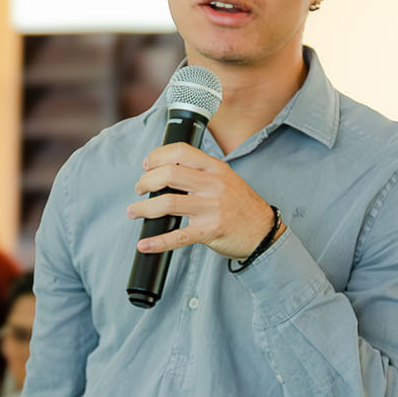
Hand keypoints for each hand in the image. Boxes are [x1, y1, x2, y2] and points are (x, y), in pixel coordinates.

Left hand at [129, 142, 278, 259]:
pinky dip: (157, 242)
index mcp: (215, 168)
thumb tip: (166, 170)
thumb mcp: (225, 179)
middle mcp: (213, 185)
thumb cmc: (241, 205)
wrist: (263, 232)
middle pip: (169, 174)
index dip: (158, 156)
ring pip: (168, 203)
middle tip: (139, 189)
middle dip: (146, 181)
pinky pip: (178, 236)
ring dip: (144, 208)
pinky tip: (144, 244)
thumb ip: (201, 172)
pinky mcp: (209, 231)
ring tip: (134, 211)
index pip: (181, 152)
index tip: (147, 165)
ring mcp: (211, 208)